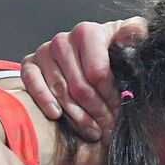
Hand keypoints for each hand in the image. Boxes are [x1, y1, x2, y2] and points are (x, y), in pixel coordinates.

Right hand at [21, 17, 148, 140]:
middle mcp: (63, 40)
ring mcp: (45, 51)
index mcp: (87, 33)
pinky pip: (32, 83)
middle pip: (80, 86)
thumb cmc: (112, 50)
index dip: (111, 98)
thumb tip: (131, 37)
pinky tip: (57, 116)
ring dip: (78, 117)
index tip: (121, 114)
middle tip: (110, 130)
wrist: (89, 50)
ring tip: (95, 132)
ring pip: (60, 91)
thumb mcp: (130, 39)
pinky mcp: (30, 63)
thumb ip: (135, 35)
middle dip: (98, 112)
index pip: (97, 73)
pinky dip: (44, 101)